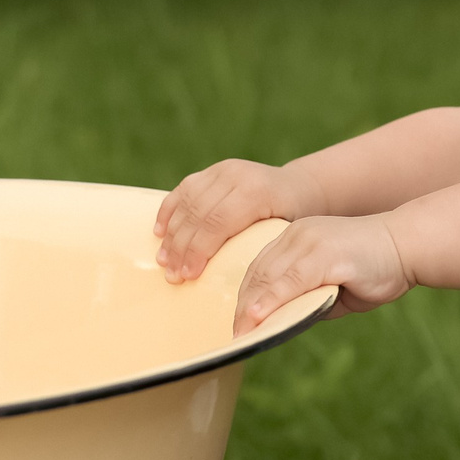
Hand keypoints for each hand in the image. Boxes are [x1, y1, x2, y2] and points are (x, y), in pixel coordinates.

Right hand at [155, 159, 326, 281]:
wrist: (299, 186)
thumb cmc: (293, 220)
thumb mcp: (286, 235)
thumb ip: (261, 252)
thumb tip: (243, 290)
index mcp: (257, 192)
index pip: (218, 222)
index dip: (199, 250)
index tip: (188, 276)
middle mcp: (237, 176)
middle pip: (198, 214)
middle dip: (181, 248)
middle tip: (172, 276)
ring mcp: (223, 170)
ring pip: (187, 202)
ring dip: (171, 234)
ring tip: (164, 260)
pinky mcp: (213, 170)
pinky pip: (184, 189)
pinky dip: (169, 210)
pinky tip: (160, 232)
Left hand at [234, 215, 410, 333]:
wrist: (408, 247)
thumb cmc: (372, 269)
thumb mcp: (330, 286)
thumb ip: (305, 299)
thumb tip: (279, 323)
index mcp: (293, 238)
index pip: (257, 268)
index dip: (243, 298)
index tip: (234, 325)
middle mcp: (296, 234)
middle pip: (256, 272)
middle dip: (241, 307)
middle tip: (233, 336)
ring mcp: (309, 241)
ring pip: (269, 275)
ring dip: (252, 307)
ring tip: (241, 333)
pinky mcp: (325, 253)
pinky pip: (291, 279)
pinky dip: (272, 299)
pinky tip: (259, 317)